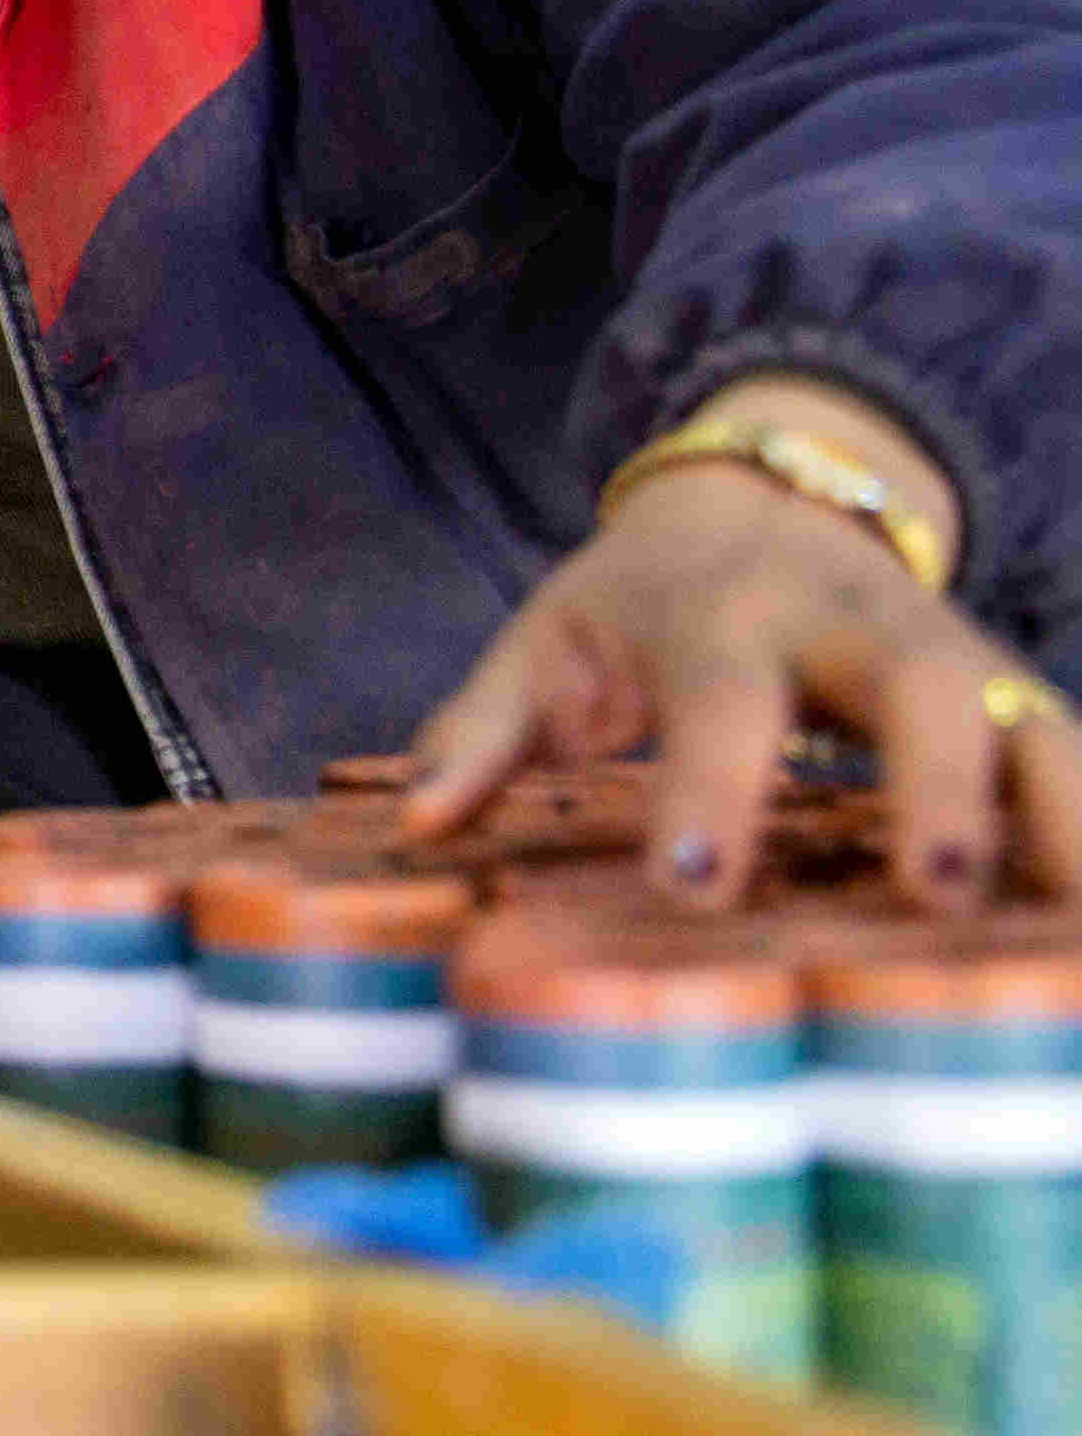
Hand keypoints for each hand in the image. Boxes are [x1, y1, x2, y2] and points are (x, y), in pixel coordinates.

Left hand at [403, 374, 1071, 908]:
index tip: (693, 882)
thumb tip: (418, 826)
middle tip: (937, 893)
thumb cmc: (636, 606)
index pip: (720, 697)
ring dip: (1064, 821)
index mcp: (726, 612)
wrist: (765, 502)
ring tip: (1075, 933)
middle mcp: (857, 624)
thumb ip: (480, 733)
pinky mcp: (1013, 696)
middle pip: (914, 693)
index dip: (709, 788)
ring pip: (1029, 724)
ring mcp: (952, 656)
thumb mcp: (545, 645)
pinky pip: (1072, 756)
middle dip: (933, 788)